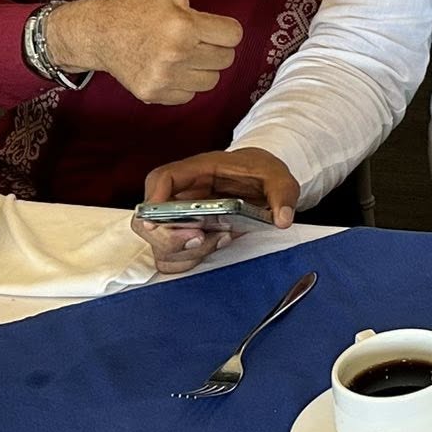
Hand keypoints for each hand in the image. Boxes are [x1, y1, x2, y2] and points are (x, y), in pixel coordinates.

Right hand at [45, 0, 246, 104]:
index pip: (234, 35)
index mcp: (184, 26)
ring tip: (184, 50)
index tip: (205, 22)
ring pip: (212, 80)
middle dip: (214, 45)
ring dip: (203, 66)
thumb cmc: (137, 1)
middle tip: (194, 35)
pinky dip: (185, 82)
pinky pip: (190, 95)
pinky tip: (171, 66)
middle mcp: (176, 55)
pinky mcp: (153, 94)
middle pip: (226, 58)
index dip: (223, 26)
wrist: (98, 32)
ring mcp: (164, 77)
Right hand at [133, 148, 299, 273]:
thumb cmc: (261, 172)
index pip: (161, 179)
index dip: (153, 199)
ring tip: (219, 239)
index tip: (158, 220)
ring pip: (159, 243)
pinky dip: (189, 260)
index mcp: (198, 171)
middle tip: (200, 238)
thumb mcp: (278, 176)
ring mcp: (181, 217)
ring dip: (183, 251)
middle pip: (149, 218)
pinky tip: (217, 245)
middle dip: (169, 237)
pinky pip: (173, 257)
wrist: (261, 180)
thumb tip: (282, 218)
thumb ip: (283, 194)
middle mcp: (182, 195)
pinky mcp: (188, 235)